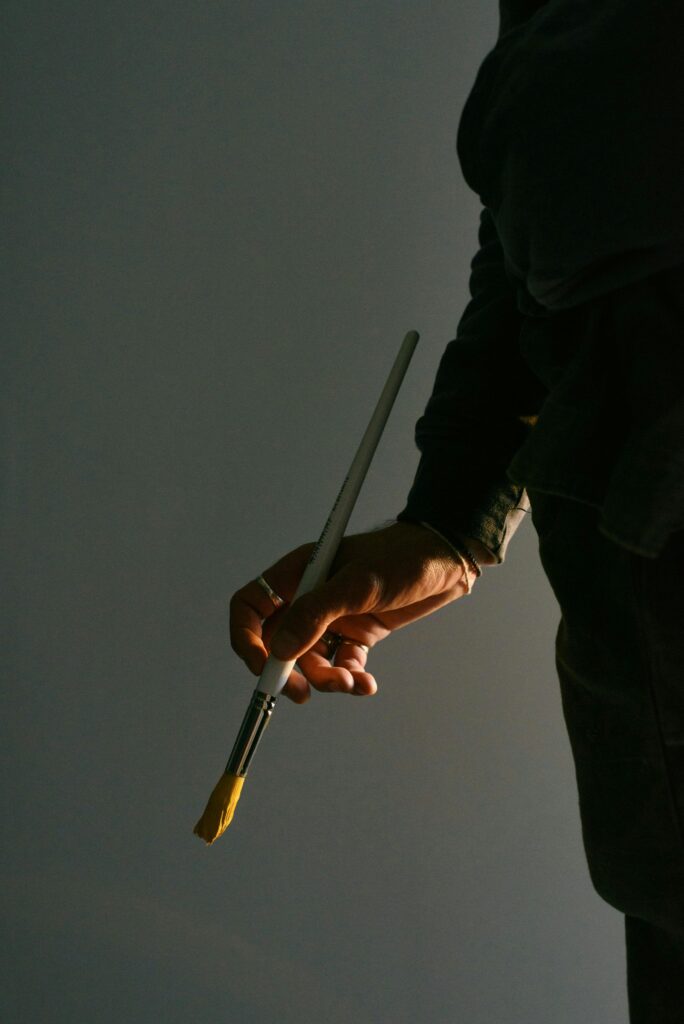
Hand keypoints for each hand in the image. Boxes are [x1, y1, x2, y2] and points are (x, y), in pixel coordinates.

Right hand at [229, 521, 475, 702]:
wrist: (446, 560)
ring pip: (311, 660)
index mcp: (298, 574)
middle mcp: (309, 597)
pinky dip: (350, 678)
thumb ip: (316, 614)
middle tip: (301, 693)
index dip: (246, 638)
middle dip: (287, 671)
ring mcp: (333, 617)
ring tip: (351, 683)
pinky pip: (341, 664)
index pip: (250, 607)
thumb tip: (280, 650)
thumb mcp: (358, 583)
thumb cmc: (401, 557)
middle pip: (276, 642)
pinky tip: (367, 684)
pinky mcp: (358, 634)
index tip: (263, 666)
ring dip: (326, 679)